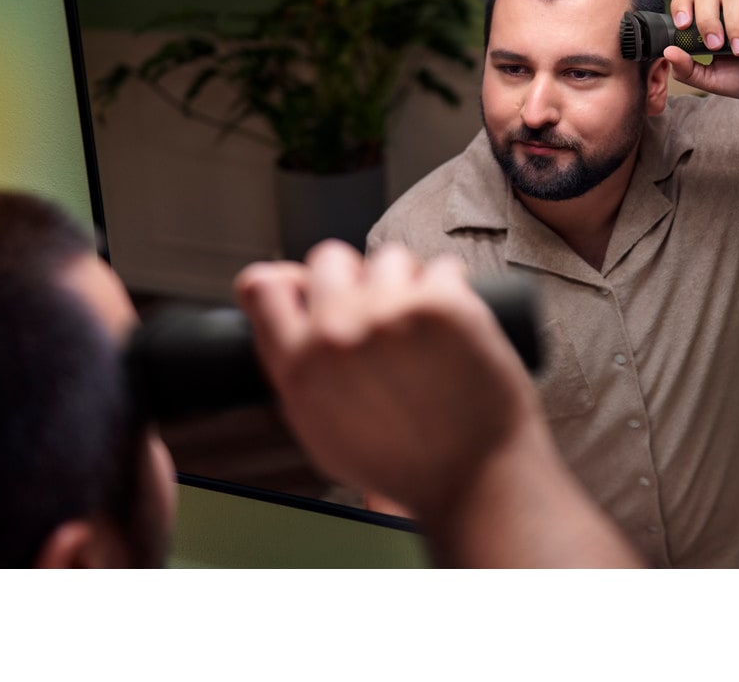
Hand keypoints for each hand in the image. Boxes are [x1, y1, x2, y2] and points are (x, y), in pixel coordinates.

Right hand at [234, 239, 538, 520]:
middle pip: (330, 258)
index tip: (313, 289)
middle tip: (380, 313)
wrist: (475, 479)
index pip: (263, 287)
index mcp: (299, 368)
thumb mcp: (322, 430)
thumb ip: (296, 366)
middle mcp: (337, 336)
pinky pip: (443, 267)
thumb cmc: (404, 462)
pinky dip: (452, 290)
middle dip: (355, 279)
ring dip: (407, 283)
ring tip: (423, 329)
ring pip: (390, 259)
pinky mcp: (442, 305)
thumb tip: (277, 299)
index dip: (292, 283)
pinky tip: (454, 327)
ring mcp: (390, 315)